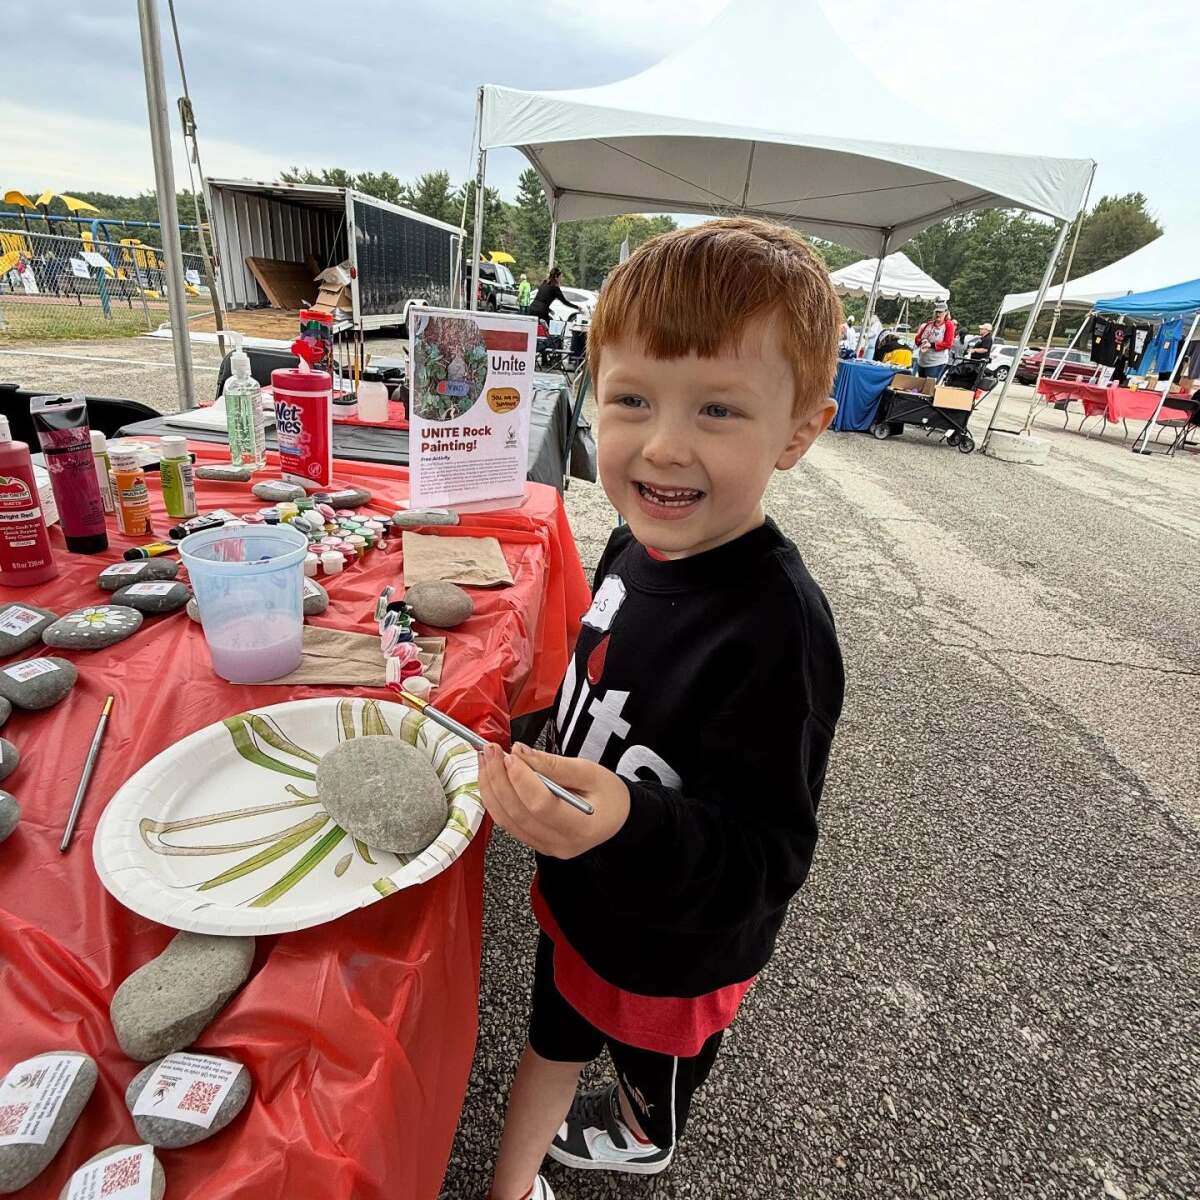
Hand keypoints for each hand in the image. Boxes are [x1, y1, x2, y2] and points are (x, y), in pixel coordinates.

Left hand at [477, 743, 629, 858]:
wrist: (617, 817)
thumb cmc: (609, 795)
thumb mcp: (590, 772)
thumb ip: (555, 764)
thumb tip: (521, 752)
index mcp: (581, 827)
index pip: (542, 805)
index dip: (522, 780)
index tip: (511, 755)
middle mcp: (560, 844)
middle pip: (518, 813)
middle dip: (499, 779)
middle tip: (491, 751)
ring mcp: (545, 847)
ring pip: (507, 820)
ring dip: (491, 788)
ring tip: (486, 760)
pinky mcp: (535, 842)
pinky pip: (508, 823)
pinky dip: (495, 799)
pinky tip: (492, 778)